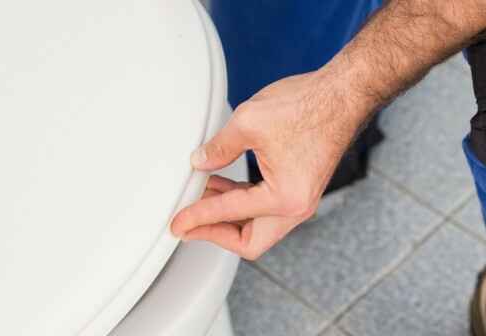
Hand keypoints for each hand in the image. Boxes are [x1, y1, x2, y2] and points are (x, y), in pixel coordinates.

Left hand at [171, 67, 369, 259]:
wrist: (341, 95)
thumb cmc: (307, 107)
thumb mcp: (249, 123)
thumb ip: (219, 148)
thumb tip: (200, 163)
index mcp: (285, 197)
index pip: (229, 214)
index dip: (197, 217)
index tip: (178, 223)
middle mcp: (297, 207)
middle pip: (249, 241)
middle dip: (216, 233)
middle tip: (190, 223)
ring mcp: (301, 200)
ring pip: (258, 227)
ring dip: (229, 216)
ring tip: (202, 197)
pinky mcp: (299, 189)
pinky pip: (266, 209)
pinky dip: (243, 203)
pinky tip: (225, 186)